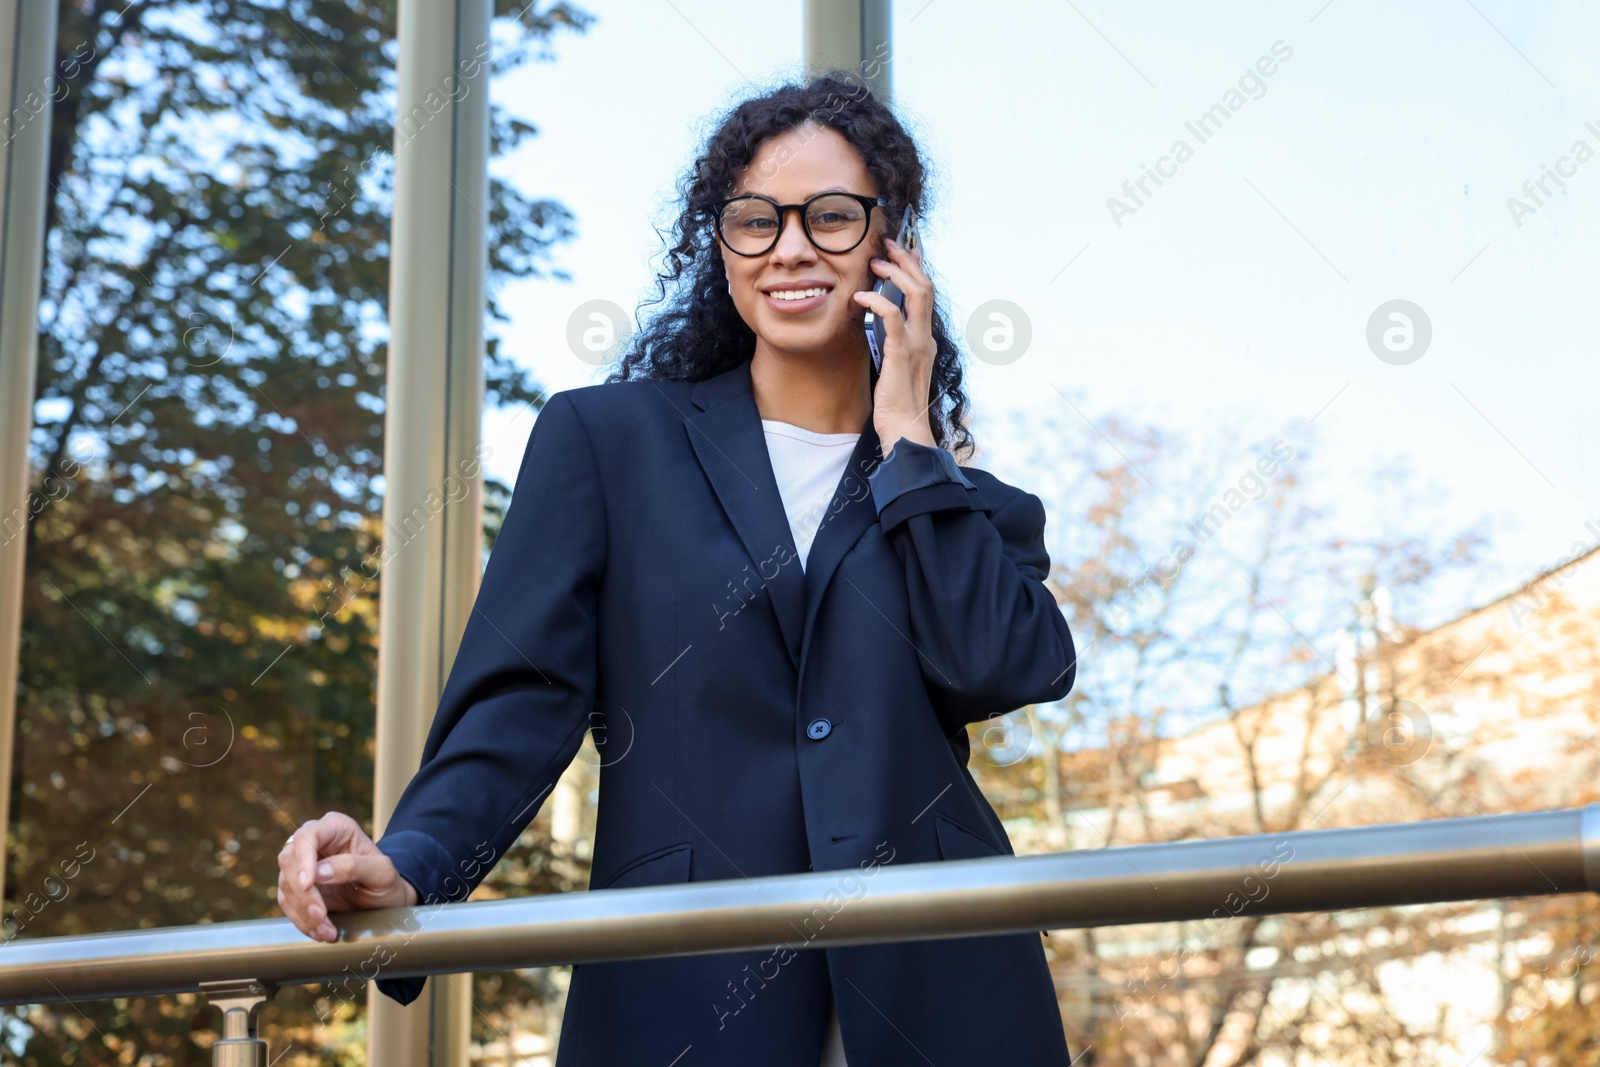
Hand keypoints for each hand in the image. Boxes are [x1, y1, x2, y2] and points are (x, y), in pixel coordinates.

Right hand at [276, 811, 417, 941]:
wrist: (383, 903)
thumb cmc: (385, 881)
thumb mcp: (381, 872)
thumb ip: (354, 866)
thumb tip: (320, 872)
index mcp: (336, 827)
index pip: (308, 834)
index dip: (303, 858)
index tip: (309, 884)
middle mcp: (315, 842)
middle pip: (289, 860)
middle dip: (303, 893)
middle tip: (321, 915)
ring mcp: (303, 865)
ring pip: (286, 884)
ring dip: (303, 911)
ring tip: (327, 930)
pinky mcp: (297, 888)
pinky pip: (288, 903)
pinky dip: (302, 921)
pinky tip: (320, 931)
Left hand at [853, 236, 937, 455]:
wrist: (904, 430)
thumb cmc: (896, 404)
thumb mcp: (895, 366)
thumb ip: (891, 343)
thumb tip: (875, 323)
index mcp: (924, 339)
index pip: (925, 294)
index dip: (915, 268)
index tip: (899, 250)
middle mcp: (925, 337)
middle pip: (925, 286)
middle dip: (906, 260)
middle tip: (886, 245)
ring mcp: (916, 345)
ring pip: (916, 294)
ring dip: (896, 273)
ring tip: (875, 264)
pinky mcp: (901, 354)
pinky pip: (892, 319)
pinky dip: (877, 302)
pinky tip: (860, 297)